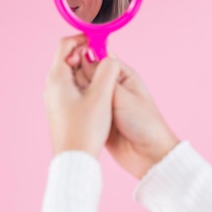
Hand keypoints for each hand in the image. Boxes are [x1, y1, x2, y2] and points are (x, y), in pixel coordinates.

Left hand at [43, 35, 120, 157]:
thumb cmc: (86, 129)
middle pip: (68, 59)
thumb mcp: (102, 95)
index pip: (65, 45)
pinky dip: (86, 85)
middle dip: (88, 55)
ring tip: (106, 78)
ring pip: (72, 76)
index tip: (101, 42)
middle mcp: (51, 88)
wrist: (76, 161)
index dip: (83, 39)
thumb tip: (109, 57)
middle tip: (106, 60)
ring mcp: (55, 101)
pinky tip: (99, 96)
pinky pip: (73, 90)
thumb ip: (107, 70)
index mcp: (57, 79)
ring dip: (89, 71)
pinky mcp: (62, 112)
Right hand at [72, 51, 179, 178]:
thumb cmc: (144, 123)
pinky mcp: (98, 119)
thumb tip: (85, 57)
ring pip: (83, 91)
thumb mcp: (122, 96)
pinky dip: (75, 107)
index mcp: (123, 76)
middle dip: (77, 74)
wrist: (149, 155)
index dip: (85, 56)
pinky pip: (83, 108)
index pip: (100, 59)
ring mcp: (104, 104)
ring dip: (74, 92)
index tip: (71, 57)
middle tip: (66, 80)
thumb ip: (102, 78)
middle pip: (88, 74)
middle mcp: (113, 87)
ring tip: (63, 93)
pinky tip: (64, 107)